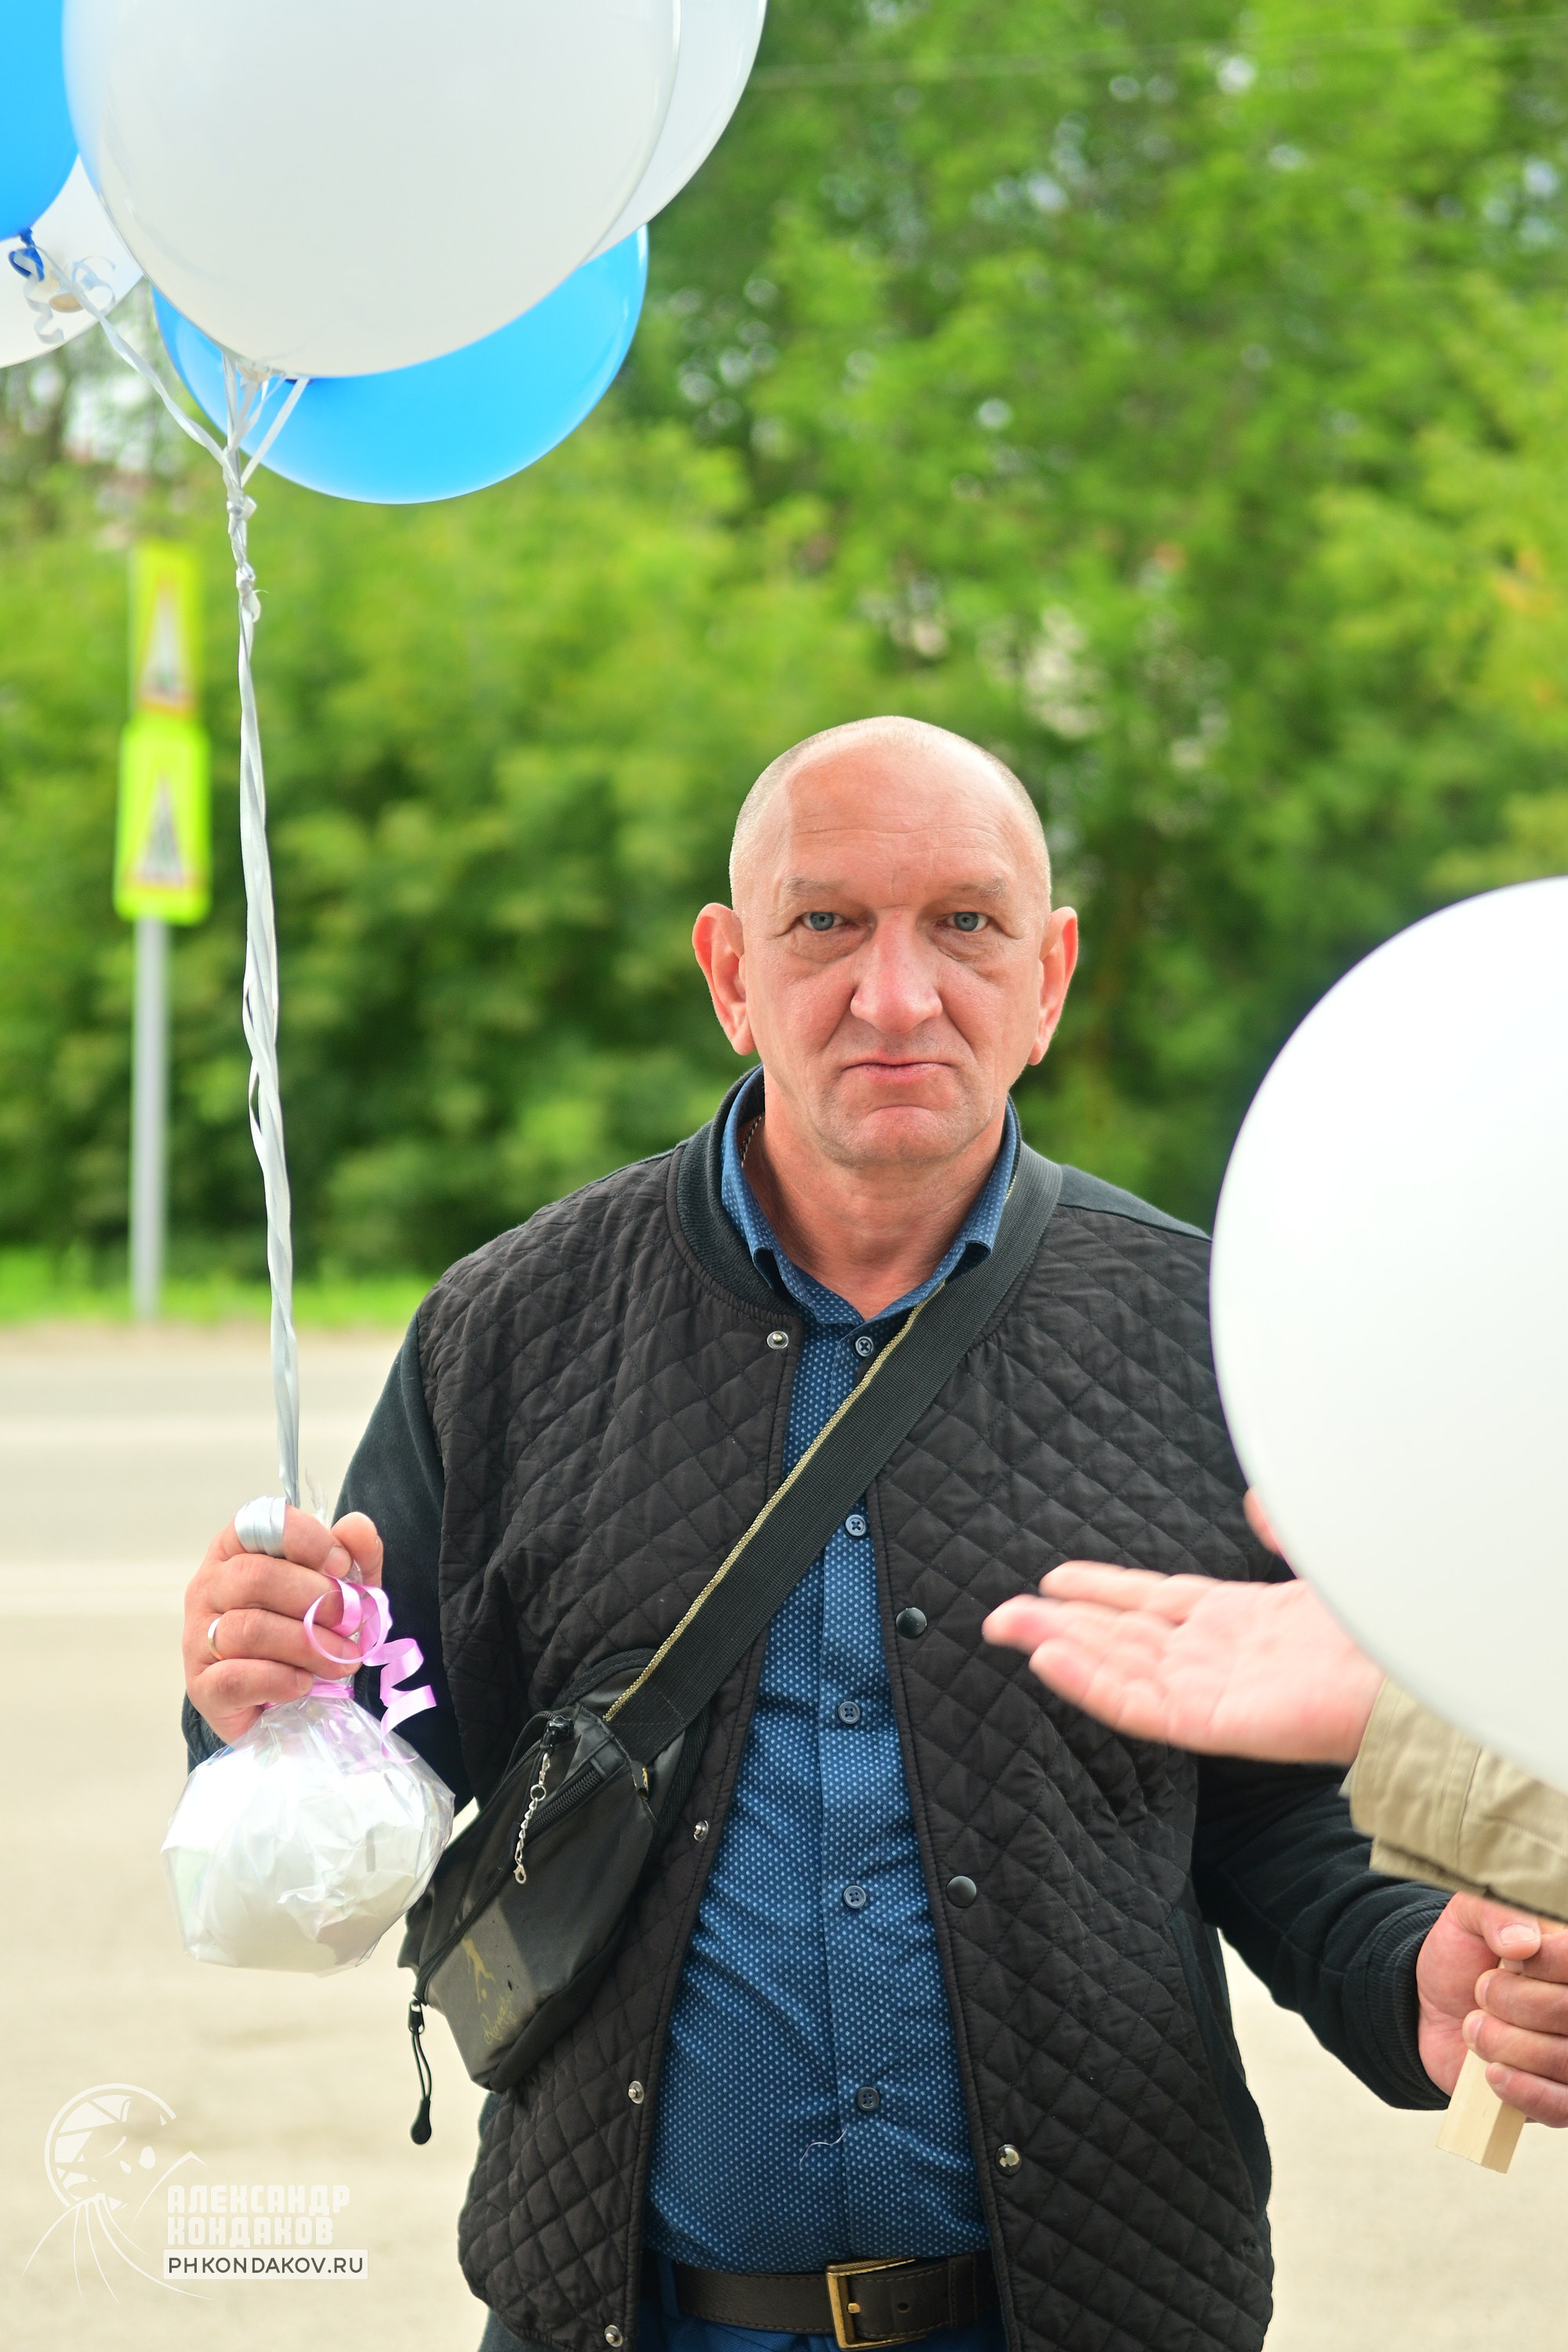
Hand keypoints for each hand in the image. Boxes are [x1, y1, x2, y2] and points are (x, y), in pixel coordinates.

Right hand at [183, 1505, 382, 1743]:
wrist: (278, 1700)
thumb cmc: (304, 1630)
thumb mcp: (339, 1588)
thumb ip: (355, 1554)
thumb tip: (357, 1527)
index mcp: (236, 1550)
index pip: (261, 1524)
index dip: (307, 1540)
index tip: (342, 1565)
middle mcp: (208, 1586)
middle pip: (255, 1576)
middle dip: (315, 1598)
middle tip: (350, 1621)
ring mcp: (197, 1636)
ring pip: (249, 1629)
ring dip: (308, 1645)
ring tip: (342, 1659)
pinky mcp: (201, 1686)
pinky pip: (236, 1678)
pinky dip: (280, 1680)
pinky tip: (304, 1683)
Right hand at [980, 1492, 1383, 1763]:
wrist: (1417, 1674)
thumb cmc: (1376, 1626)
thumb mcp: (1318, 1560)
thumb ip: (1282, 1530)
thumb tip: (1260, 1498)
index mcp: (1234, 1621)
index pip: (1150, 1604)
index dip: (1099, 1592)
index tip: (1051, 1581)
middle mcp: (1213, 1656)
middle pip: (1118, 1638)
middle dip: (1057, 1623)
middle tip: (998, 1612)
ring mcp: (1208, 1690)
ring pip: (1115, 1666)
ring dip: (1059, 1646)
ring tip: (1007, 1627)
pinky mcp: (1211, 1721)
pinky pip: (1137, 1703)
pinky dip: (1090, 1682)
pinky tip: (1050, 1659)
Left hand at [1417, 1896, 1567, 2121]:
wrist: (1432, 2008)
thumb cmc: (1462, 1957)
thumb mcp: (1468, 1918)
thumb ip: (1495, 1914)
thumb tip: (1523, 1942)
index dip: (1544, 1963)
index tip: (1510, 1959)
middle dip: (1513, 2002)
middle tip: (1481, 1992)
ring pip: (1565, 2059)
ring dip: (1507, 2043)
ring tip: (1473, 2028)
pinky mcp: (1562, 2100)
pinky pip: (1564, 2107)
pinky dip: (1527, 2092)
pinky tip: (1493, 2074)